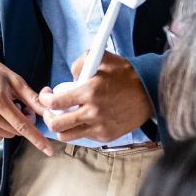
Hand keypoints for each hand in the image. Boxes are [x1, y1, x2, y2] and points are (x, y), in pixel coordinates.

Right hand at [0, 49, 52, 155]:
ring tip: (3, 108)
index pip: (21, 125)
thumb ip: (32, 99)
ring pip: (4, 135)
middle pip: (15, 132)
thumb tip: (49, 113)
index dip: (37, 138)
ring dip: (9, 126)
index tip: (48, 151)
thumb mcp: (14, 80)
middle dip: (22, 122)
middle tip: (19, 107)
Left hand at [37, 53, 152, 142]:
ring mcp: (100, 127)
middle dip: (47, 117)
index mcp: (89, 92)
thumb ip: (79, 64)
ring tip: (63, 116)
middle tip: (51, 110)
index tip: (46, 95)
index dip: (44, 99)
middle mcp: (93, 112)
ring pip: (67, 136)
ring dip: (61, 126)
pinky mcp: (107, 136)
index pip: (54, 103)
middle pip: (56, 125)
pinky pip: (83, 137)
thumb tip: (68, 78)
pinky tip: (83, 118)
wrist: (151, 92)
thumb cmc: (126, 75)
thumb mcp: (102, 58)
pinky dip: (79, 129)